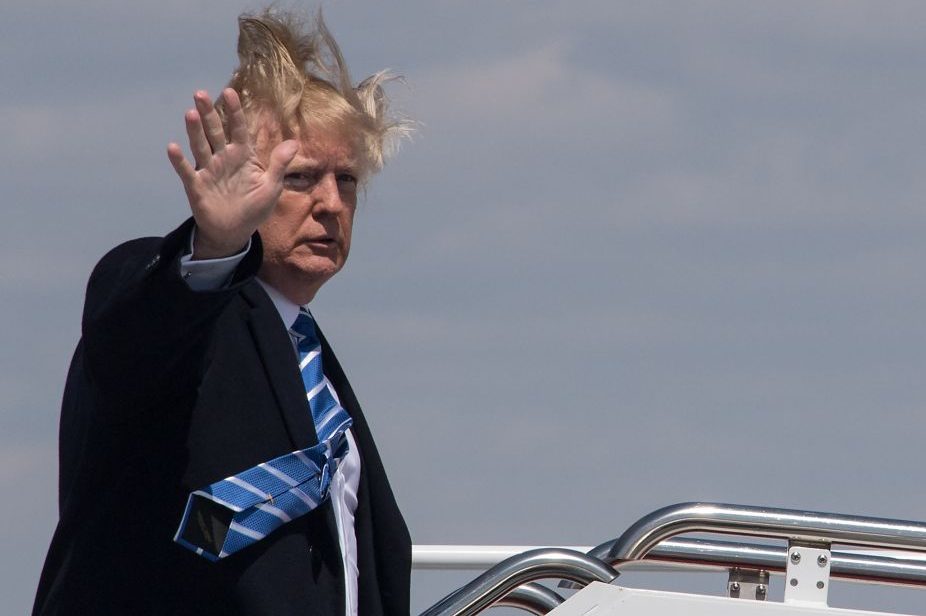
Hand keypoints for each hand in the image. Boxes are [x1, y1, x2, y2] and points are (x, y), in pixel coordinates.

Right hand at [167, 89, 297, 259]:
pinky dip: (179, 161)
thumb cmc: (254, 207)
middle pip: (215, 132)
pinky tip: (173, 147)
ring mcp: (208, 170)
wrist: (235, 231)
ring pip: (200, 146)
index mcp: (243, 156)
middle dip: (208, 113)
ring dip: (194, 131)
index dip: (235, 111)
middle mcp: (223, 158)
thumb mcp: (271, 187)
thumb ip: (279, 165)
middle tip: (200, 93)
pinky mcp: (196, 185)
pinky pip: (187, 171)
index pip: (239, 129)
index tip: (230, 92)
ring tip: (190, 114)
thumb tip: (294, 143)